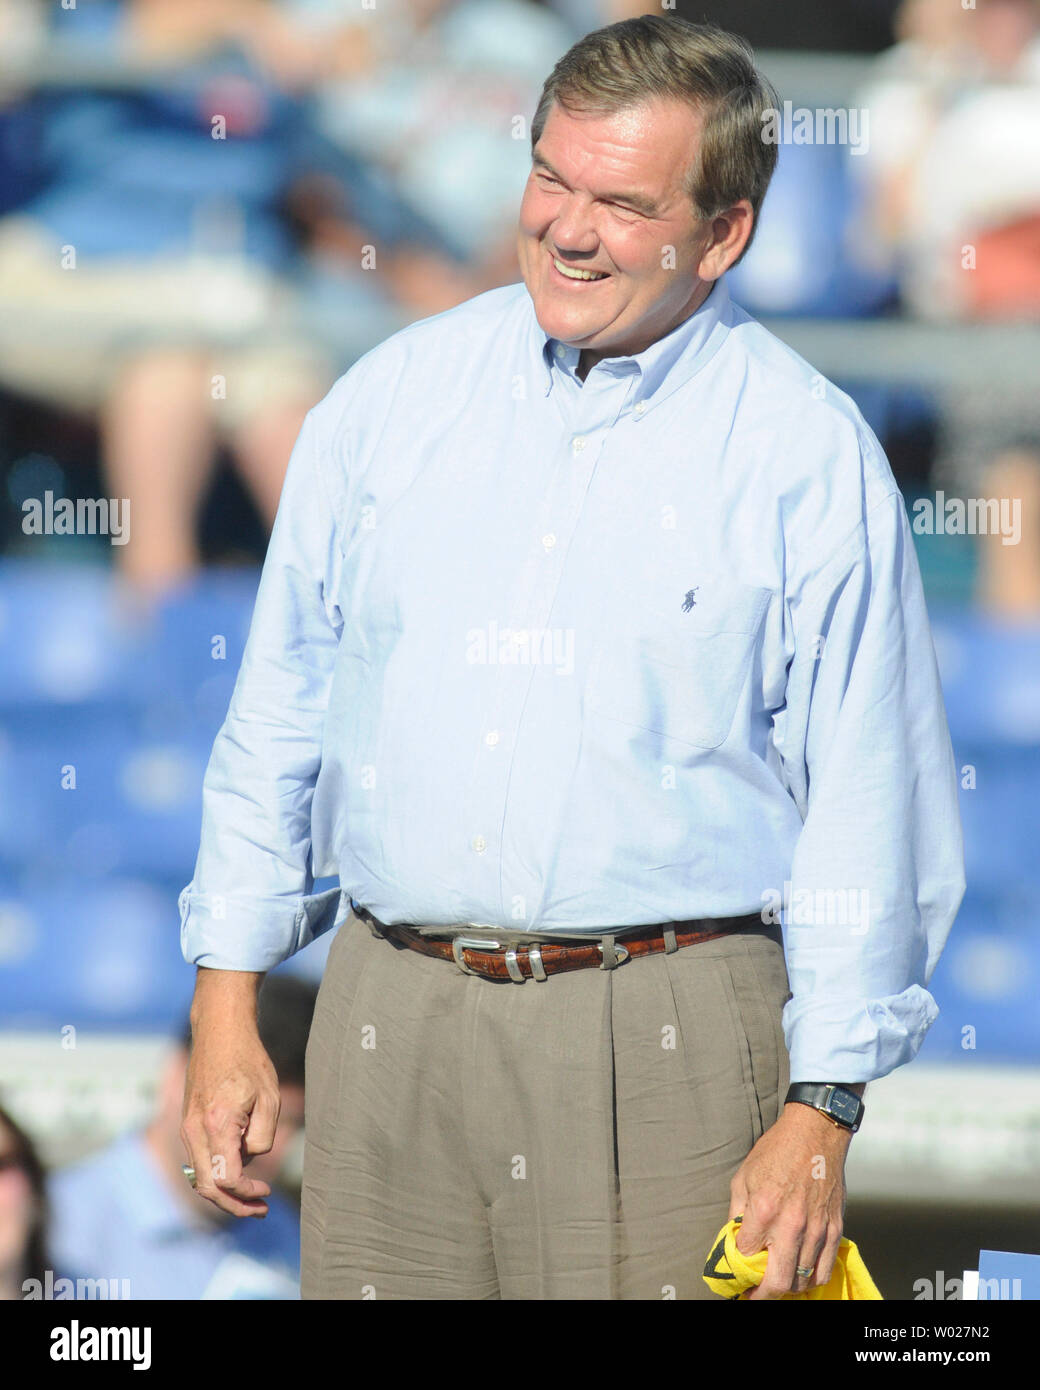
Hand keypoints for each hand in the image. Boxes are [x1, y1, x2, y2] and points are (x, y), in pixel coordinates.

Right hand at [180, 969, 277, 1217]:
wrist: (219, 1029)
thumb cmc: (249, 1060)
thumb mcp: (269, 1098)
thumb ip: (262, 1137)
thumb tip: (249, 1160)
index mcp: (216, 1125)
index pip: (226, 1179)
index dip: (247, 1193)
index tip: (267, 1192)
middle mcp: (195, 1130)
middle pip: (207, 1186)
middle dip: (233, 1204)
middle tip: (260, 1210)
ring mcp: (188, 1126)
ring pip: (200, 1175)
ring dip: (225, 1191)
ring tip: (253, 1197)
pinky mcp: (188, 1122)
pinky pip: (199, 1159)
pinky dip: (217, 1172)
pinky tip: (240, 1171)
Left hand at [727, 1102, 851, 1298]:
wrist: (815, 1132)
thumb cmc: (777, 1150)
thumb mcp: (744, 1176)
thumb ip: (738, 1212)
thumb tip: (734, 1240)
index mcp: (764, 1210)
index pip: (747, 1257)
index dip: (738, 1272)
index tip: (735, 1279)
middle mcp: (791, 1225)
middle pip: (778, 1282)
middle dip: (763, 1295)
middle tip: (754, 1294)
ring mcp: (816, 1229)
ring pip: (803, 1281)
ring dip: (788, 1287)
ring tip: (777, 1282)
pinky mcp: (834, 1228)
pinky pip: (824, 1269)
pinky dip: (812, 1279)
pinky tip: (801, 1274)